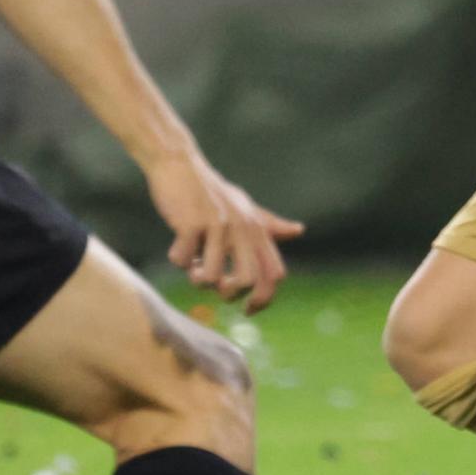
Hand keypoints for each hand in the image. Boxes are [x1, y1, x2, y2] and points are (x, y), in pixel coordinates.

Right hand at [144, 149, 301, 312]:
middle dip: (229, 294)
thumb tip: (299, 230)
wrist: (179, 164)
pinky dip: (177, 259)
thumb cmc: (210, 192)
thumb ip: (269, 224)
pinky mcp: (191, 223)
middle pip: (248, 281)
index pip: (274, 274)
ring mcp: (218, 225)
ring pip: (211, 277)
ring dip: (197, 278)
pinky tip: (178, 245)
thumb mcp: (244, 206)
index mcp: (257, 229)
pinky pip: (182, 261)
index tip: (247, 310)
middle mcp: (242, 228)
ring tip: (192, 264)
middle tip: (216, 286)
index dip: (264, 299)